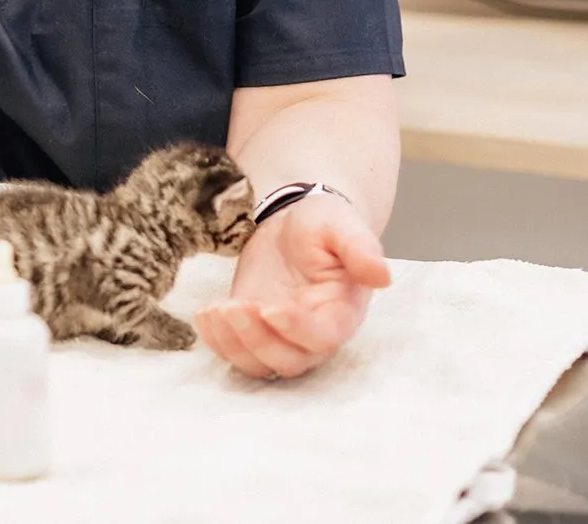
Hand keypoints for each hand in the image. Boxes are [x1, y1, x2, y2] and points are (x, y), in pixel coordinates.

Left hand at [193, 192, 390, 379]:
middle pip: (289, 360)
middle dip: (256, 339)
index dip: (295, 329)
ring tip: (213, 310)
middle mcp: (313, 335)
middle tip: (231, 306)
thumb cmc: (323, 224)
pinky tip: (204, 314)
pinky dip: (217, 342)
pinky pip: (236, 354)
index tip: (268, 307)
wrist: (293, 222)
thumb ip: (361, 248)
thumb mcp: (342, 225)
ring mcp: (281, 337)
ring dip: (232, 344)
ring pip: (259, 364)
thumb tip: (383, 275)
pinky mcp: (254, 332)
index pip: (322, 337)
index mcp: (341, 312)